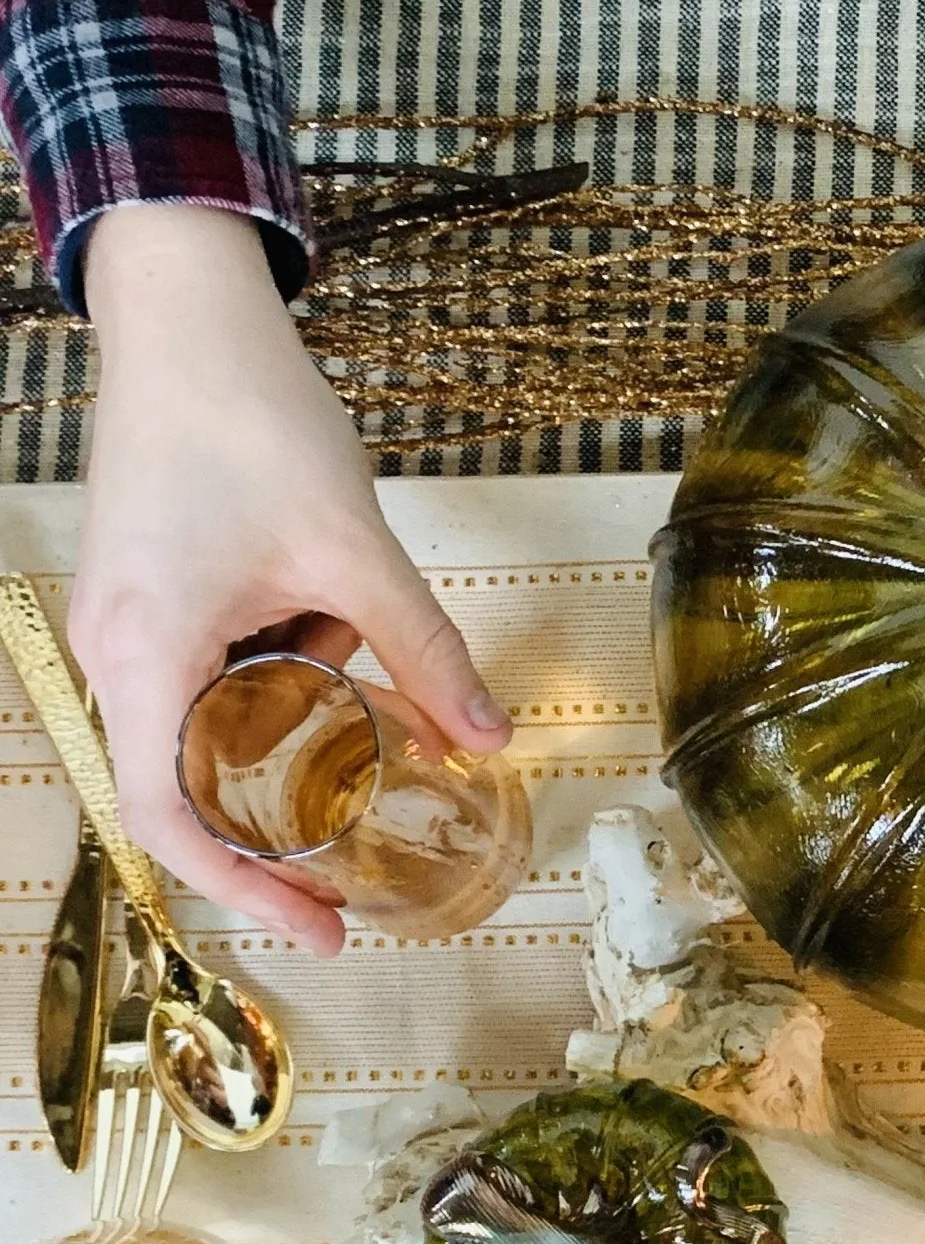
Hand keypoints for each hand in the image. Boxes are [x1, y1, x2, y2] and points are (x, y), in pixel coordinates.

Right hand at [69, 206, 513, 956]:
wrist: (189, 316)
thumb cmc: (252, 420)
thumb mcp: (358, 552)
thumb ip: (426, 652)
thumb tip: (489, 740)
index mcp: (147, 654)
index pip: (169, 820)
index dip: (243, 890)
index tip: (318, 927)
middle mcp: (116, 653)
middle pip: (185, 786)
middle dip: (277, 821)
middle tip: (363, 855)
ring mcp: (126, 625)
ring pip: (206, 727)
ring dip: (291, 725)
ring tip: (358, 677)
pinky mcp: (150, 598)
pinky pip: (208, 676)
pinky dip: (276, 680)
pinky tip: (332, 634)